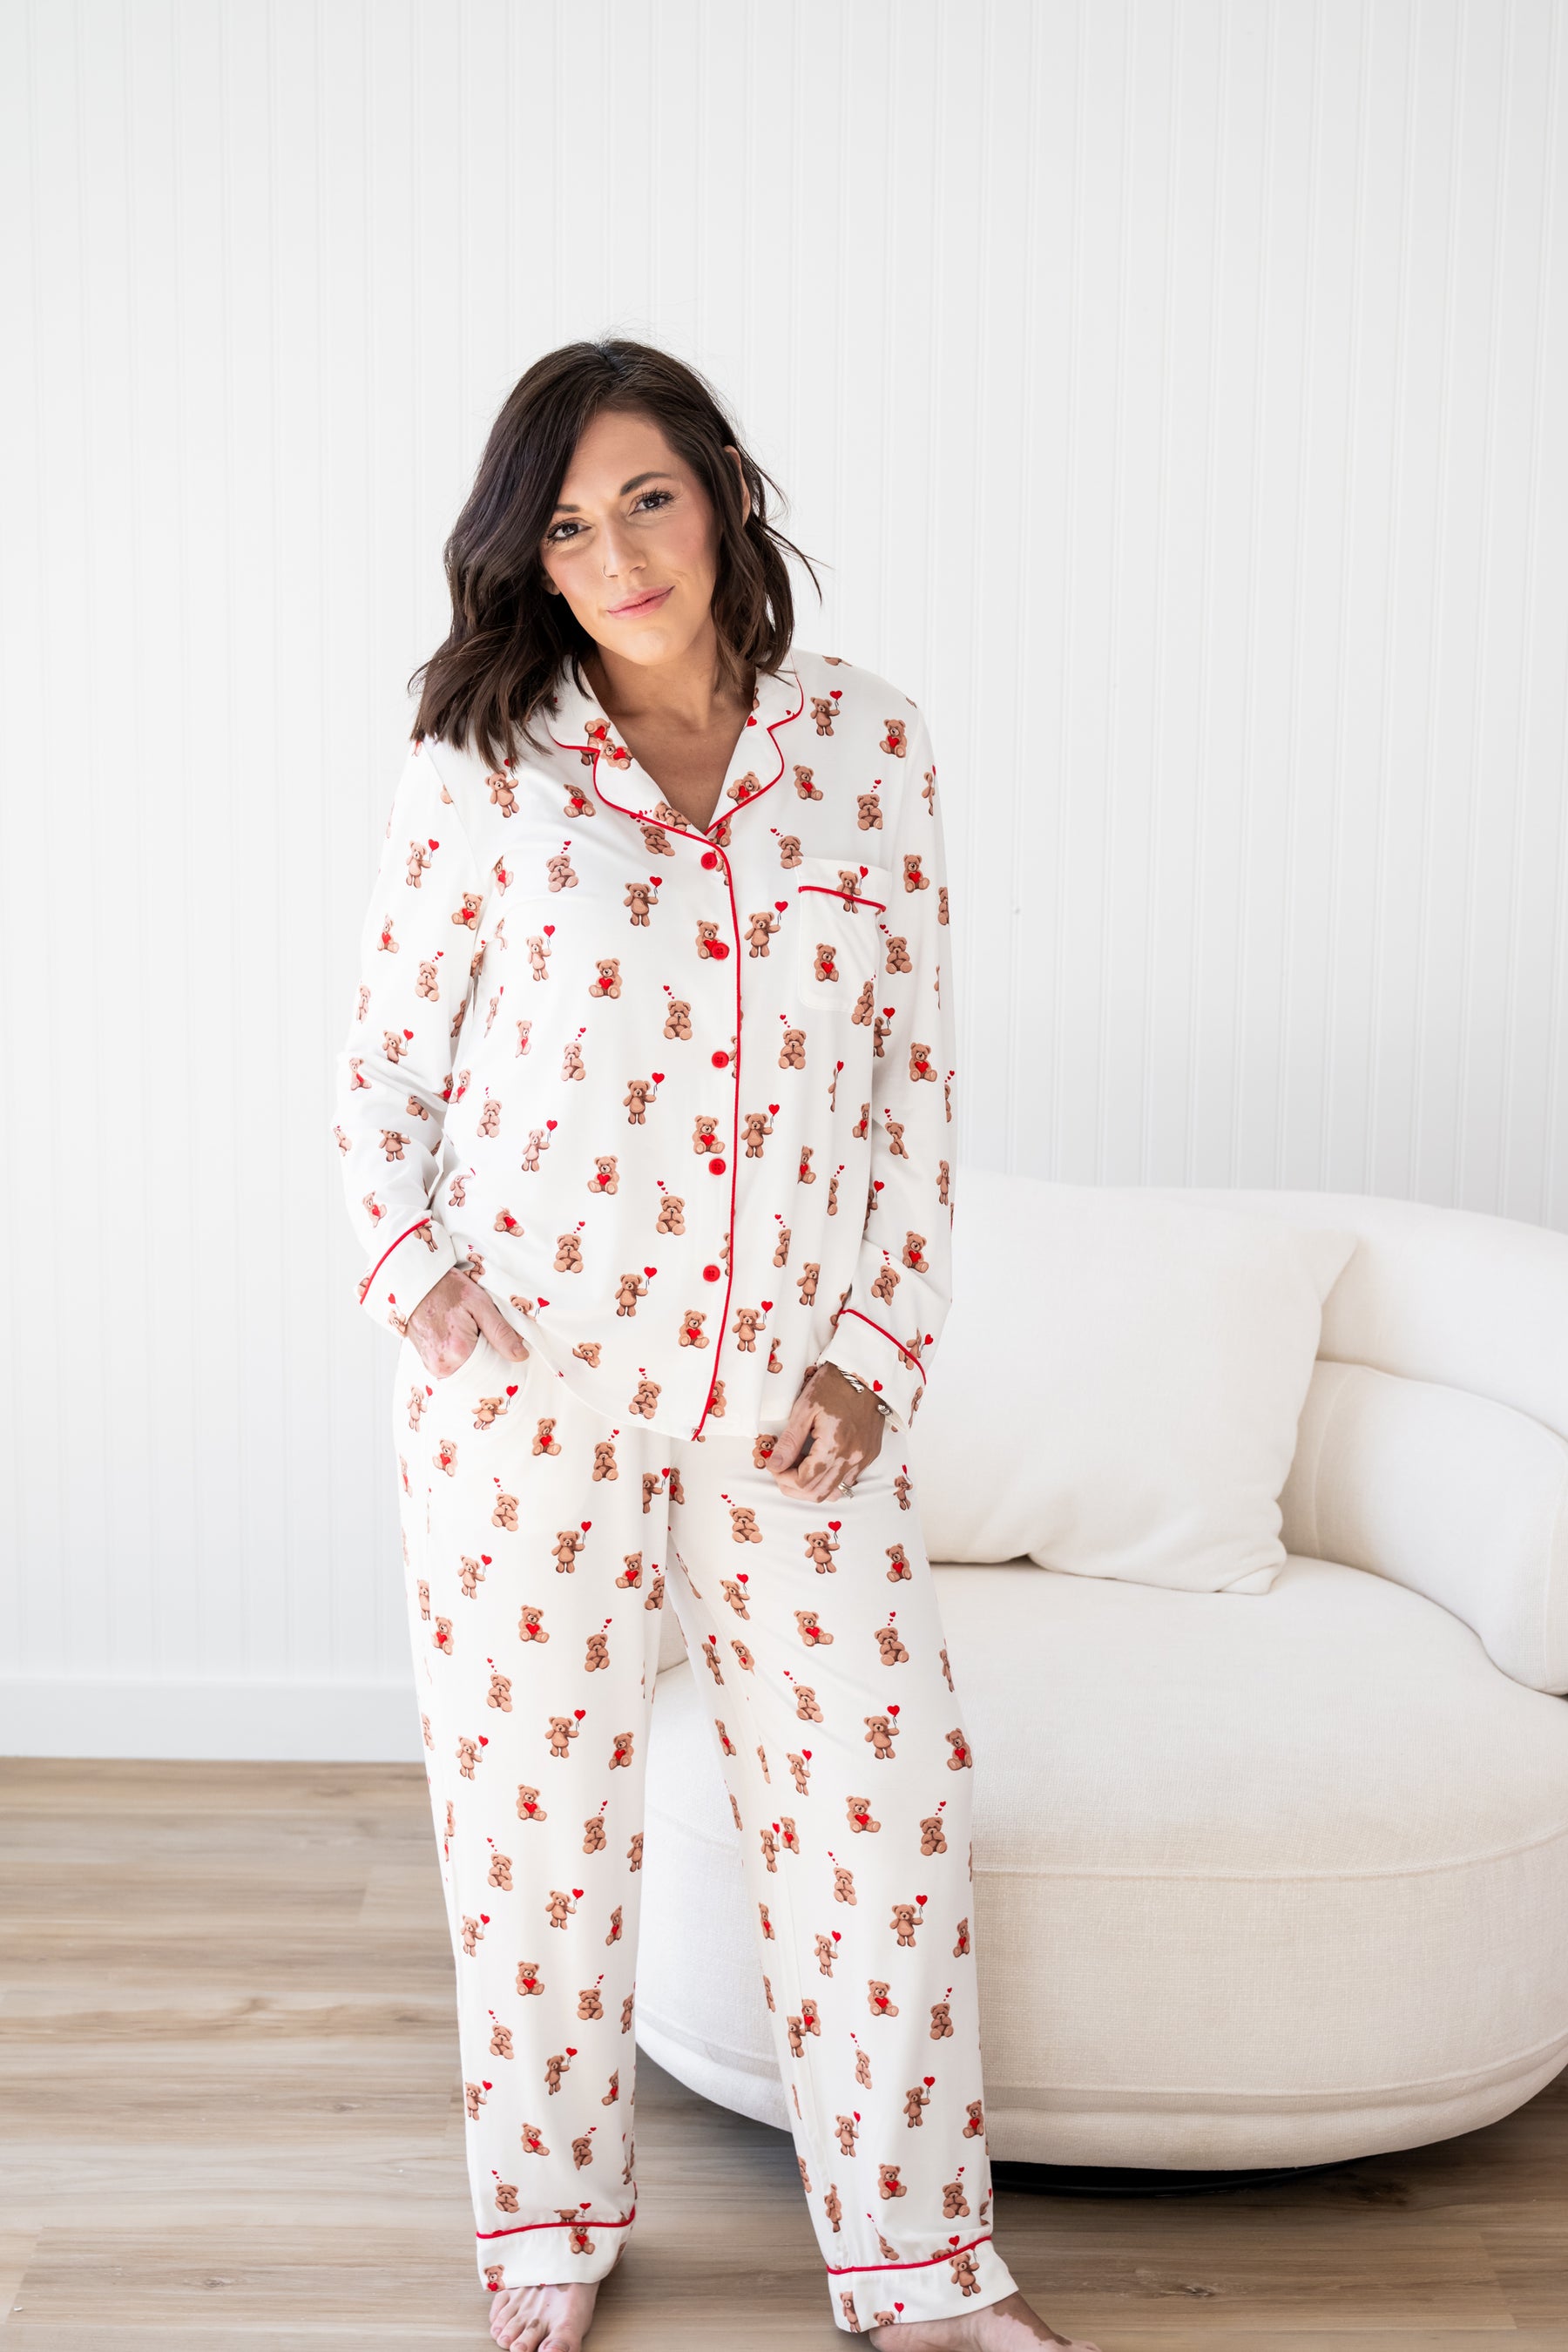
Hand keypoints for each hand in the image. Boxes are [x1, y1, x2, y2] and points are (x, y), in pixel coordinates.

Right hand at [406, 1267, 529, 1380]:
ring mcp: (434, 1368)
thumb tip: (521, 1356)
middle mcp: (444, 1366)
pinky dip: (466, 1359)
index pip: (495, 1370)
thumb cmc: (447, 1289)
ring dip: (479, 1360)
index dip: (506, 1360)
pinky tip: (466, 1340)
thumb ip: (501, 1332)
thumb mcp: (480, 1304)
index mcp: (459, 1351)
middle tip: (491, 1336)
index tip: (511, 1346)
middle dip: (493, 1360)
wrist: (416, 1285)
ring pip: (470, 1374)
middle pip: (482, 1375)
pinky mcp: (430, 1365)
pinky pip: (457, 1370)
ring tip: (476, 1335)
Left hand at [767, 1363, 885, 1500]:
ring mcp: (864, 1458)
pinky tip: (820, 1462)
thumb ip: (789, 1442)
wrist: (865, 1371)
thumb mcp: (804, 1409)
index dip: (784, 1479)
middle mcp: (852, 1458)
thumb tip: (774, 1465)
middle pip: (819, 1493)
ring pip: (835, 1491)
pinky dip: (831, 1478)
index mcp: (834, 1446)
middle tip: (781, 1473)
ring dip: (813, 1486)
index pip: (804, 1481)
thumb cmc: (834, 1384)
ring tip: (800, 1468)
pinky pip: (849, 1479)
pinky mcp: (871, 1454)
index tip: (775, 1466)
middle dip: (795, 1488)